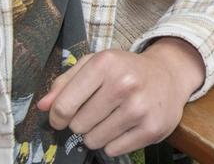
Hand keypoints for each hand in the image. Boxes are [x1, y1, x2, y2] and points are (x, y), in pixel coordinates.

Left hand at [37, 38, 204, 156]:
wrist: (169, 75)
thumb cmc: (126, 70)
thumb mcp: (95, 64)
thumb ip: (65, 83)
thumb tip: (43, 106)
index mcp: (105, 64)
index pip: (63, 106)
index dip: (58, 116)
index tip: (63, 116)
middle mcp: (124, 84)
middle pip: (78, 126)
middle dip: (82, 122)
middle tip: (98, 111)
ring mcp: (140, 108)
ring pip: (94, 140)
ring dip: (97, 134)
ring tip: (111, 118)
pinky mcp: (152, 128)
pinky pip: (113, 150)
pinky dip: (114, 142)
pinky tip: (125, 126)